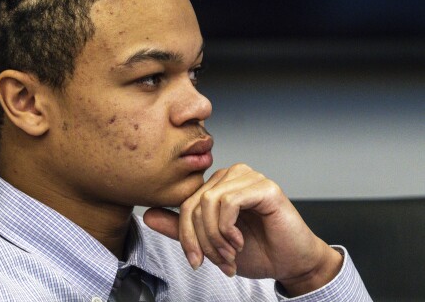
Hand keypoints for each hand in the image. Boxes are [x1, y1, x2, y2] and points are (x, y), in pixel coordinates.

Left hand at [143, 163, 342, 295]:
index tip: (195, 261)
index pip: (185, 204)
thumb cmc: (256, 250)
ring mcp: (248, 177)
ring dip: (216, 237)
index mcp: (216, 186)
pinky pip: (229, 202)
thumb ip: (182, 229)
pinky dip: (228, 228)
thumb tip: (148, 215)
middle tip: (218, 261)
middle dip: (202, 240)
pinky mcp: (264, 186)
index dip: (186, 236)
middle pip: (195, 204)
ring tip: (230, 253)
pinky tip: (240, 241)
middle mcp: (230, 175)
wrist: (290, 263)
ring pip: (209, 202)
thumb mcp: (210, 243)